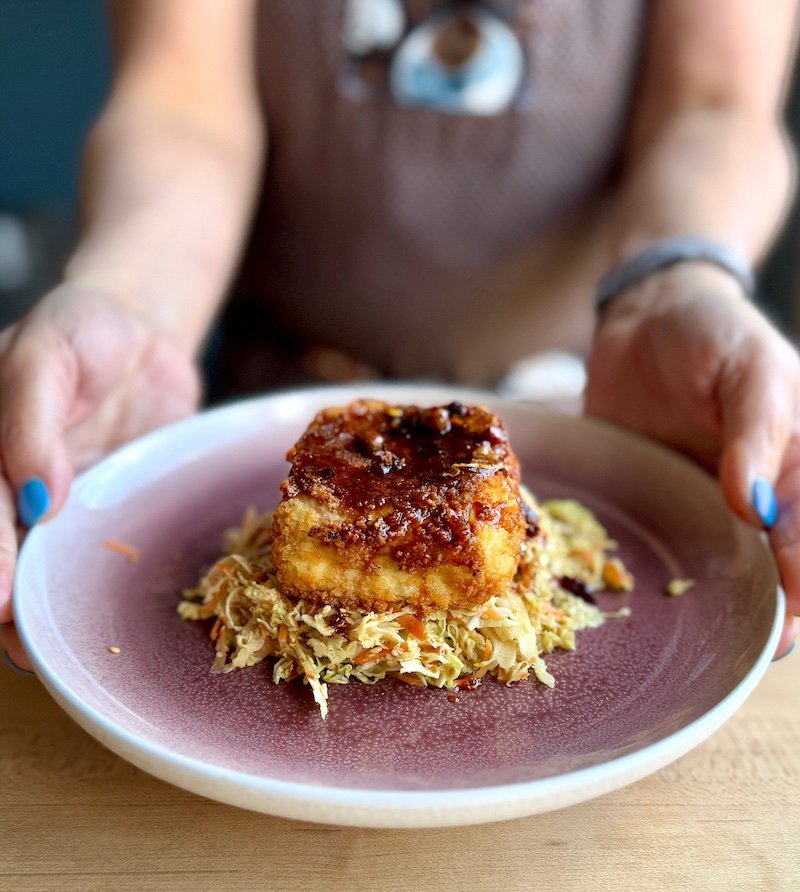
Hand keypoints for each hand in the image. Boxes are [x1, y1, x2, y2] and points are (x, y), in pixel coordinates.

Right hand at [0, 284, 200, 669]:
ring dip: (30, 610)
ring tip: (43, 651)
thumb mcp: (49, 353)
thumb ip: (31, 418)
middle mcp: (5, 482)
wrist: (141, 335)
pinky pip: (80, 556)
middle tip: (20, 637)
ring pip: (28, 565)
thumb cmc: (84, 331)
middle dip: (0, 596)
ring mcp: (47, 502)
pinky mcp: (91, 510)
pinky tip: (84, 622)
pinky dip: (79, 589)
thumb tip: (36, 496)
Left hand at [585, 264, 798, 655]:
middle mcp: (748, 495)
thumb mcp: (751, 372)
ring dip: (699, 598)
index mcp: (792, 470)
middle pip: (763, 570)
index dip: (798, 590)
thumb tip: (755, 509)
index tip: (780, 632)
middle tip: (731, 654)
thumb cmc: (715, 332)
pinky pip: (649, 538)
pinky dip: (640, 565)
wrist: (645, 314)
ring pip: (707, 565)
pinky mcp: (648, 494)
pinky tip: (623, 588)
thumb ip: (757, 437)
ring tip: (680, 637)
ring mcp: (695, 499)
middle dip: (753, 611)